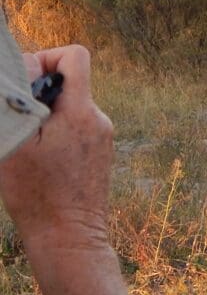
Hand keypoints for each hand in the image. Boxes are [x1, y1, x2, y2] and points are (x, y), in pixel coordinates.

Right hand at [0, 45, 112, 259]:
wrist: (69, 239)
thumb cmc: (37, 194)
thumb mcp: (16, 142)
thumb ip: (20, 99)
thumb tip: (27, 68)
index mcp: (82, 111)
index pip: (75, 56)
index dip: (47, 58)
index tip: (26, 83)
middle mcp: (99, 120)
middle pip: (69, 83)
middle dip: (40, 93)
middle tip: (19, 120)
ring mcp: (102, 138)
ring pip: (69, 108)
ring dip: (46, 117)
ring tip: (28, 147)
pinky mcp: (99, 154)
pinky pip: (75, 129)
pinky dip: (55, 135)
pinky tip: (41, 161)